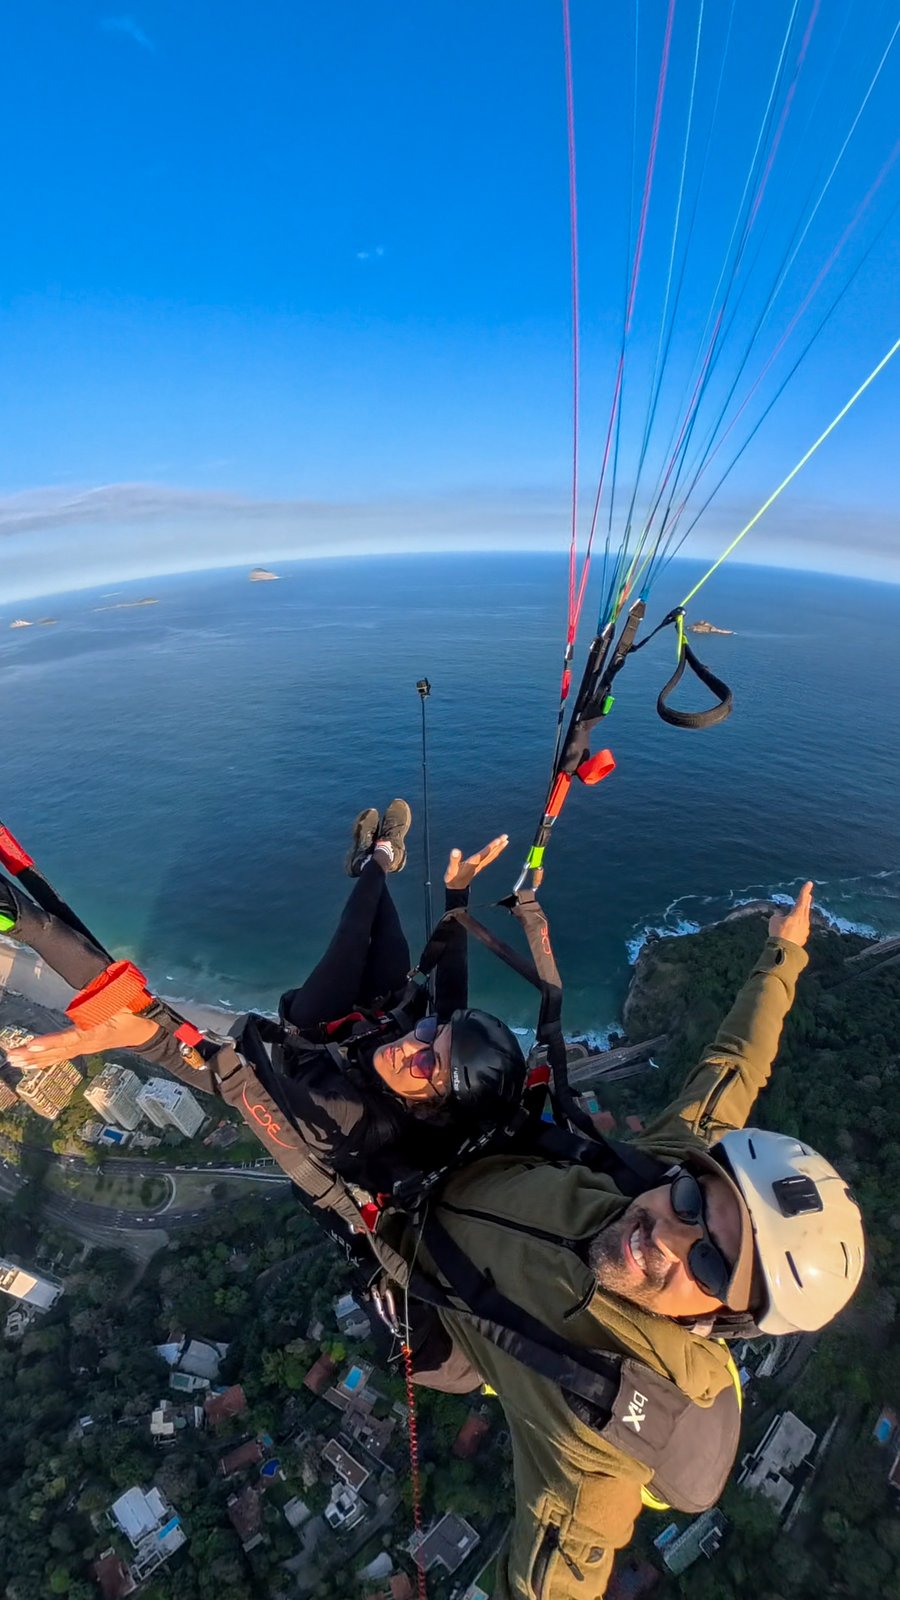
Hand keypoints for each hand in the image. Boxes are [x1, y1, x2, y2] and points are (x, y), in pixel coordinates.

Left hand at [4, 1008, 160, 1071]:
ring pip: (56, 1056)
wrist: (145, 1031)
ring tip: (13, 1061)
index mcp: (96, 1032)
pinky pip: (59, 1057)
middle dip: (33, 1054)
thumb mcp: (123, 1002)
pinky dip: (42, 1061)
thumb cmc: (133, 1014)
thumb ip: (108, 996)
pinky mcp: (81, 1049)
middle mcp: (87, 1044)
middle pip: (57, 1051)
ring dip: (33, 1060)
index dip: (51, 1042)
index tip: (32, 1045)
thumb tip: (95, 982)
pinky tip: (28, 1065)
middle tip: (12, 1057)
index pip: (71, 1039)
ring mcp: (84, 1049)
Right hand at [444, 834, 508, 889]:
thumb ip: (453, 860)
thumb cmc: (453, 878)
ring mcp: (480, 865)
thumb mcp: (451, 869)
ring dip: (499, 848)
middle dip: (499, 845)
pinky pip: (490, 858)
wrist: (455, 887)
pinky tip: (497, 850)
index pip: (485, 853)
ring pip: (492, 856)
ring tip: (505, 841)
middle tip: (505, 837)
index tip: (499, 840)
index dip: (492, 846)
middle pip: (491, 853)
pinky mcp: (479, 866)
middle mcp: (478, 863)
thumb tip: (455, 850)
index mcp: (473, 863)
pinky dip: (495, 853)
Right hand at [769, 881, 813, 947]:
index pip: (801, 899)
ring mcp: (805, 929)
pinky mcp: (803, 937)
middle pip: (805, 908)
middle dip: (806, 901)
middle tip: (809, 895)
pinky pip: (802, 927)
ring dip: (803, 912)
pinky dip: (799, 924)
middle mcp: (803, 920)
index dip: (805, 890)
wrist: (784, 950)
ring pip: (804, 918)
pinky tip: (796, 926)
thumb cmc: (778, 933)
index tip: (809, 883)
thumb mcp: (774, 920)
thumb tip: (782, 915)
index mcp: (797, 914)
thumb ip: (779, 915)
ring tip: (802, 909)